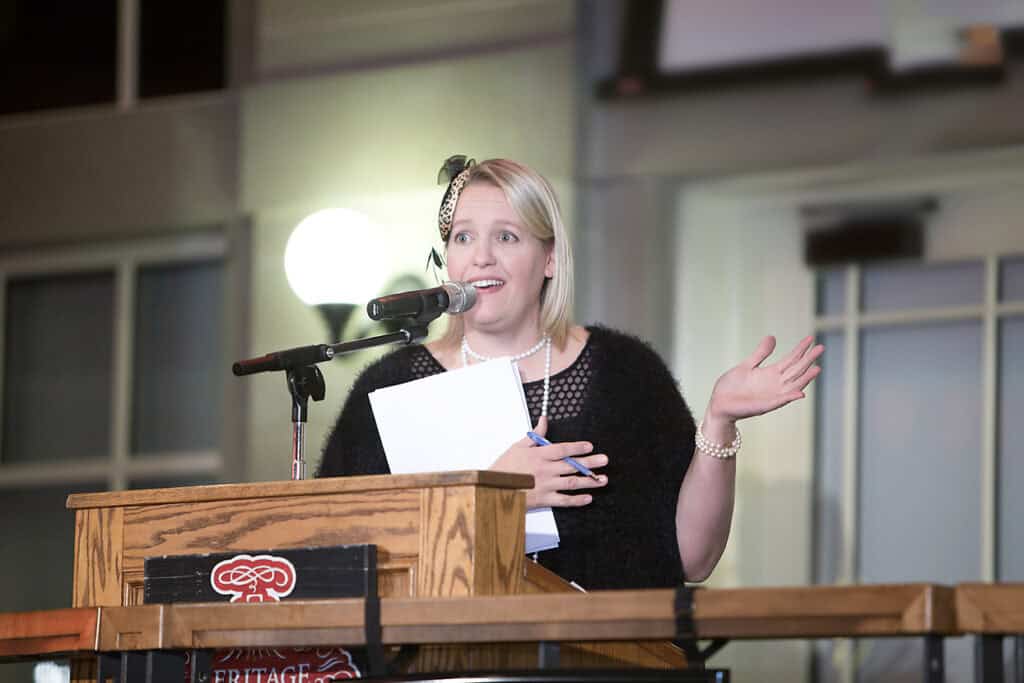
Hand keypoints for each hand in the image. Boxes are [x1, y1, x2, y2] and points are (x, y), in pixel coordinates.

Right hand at [489, 416, 607, 508]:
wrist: (492, 489)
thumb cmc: (504, 468)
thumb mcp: (518, 446)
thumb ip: (535, 435)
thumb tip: (543, 420)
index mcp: (539, 455)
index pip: (563, 449)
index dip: (578, 447)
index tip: (590, 446)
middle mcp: (545, 470)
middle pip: (572, 465)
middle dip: (591, 462)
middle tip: (604, 460)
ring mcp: (545, 485)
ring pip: (572, 483)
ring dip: (589, 481)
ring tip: (602, 479)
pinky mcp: (544, 500)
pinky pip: (564, 501)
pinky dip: (577, 500)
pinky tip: (588, 498)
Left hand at [707, 335, 822, 426]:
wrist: (719, 403)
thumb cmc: (731, 386)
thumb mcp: (747, 365)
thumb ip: (760, 354)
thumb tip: (772, 337)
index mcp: (771, 374)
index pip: (791, 359)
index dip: (800, 349)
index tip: (811, 338)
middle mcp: (775, 384)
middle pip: (796, 370)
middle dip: (808, 360)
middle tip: (821, 347)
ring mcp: (772, 395)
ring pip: (793, 386)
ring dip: (805, 379)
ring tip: (817, 368)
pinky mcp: (764, 406)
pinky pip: (780, 401)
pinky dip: (790, 397)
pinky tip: (801, 393)